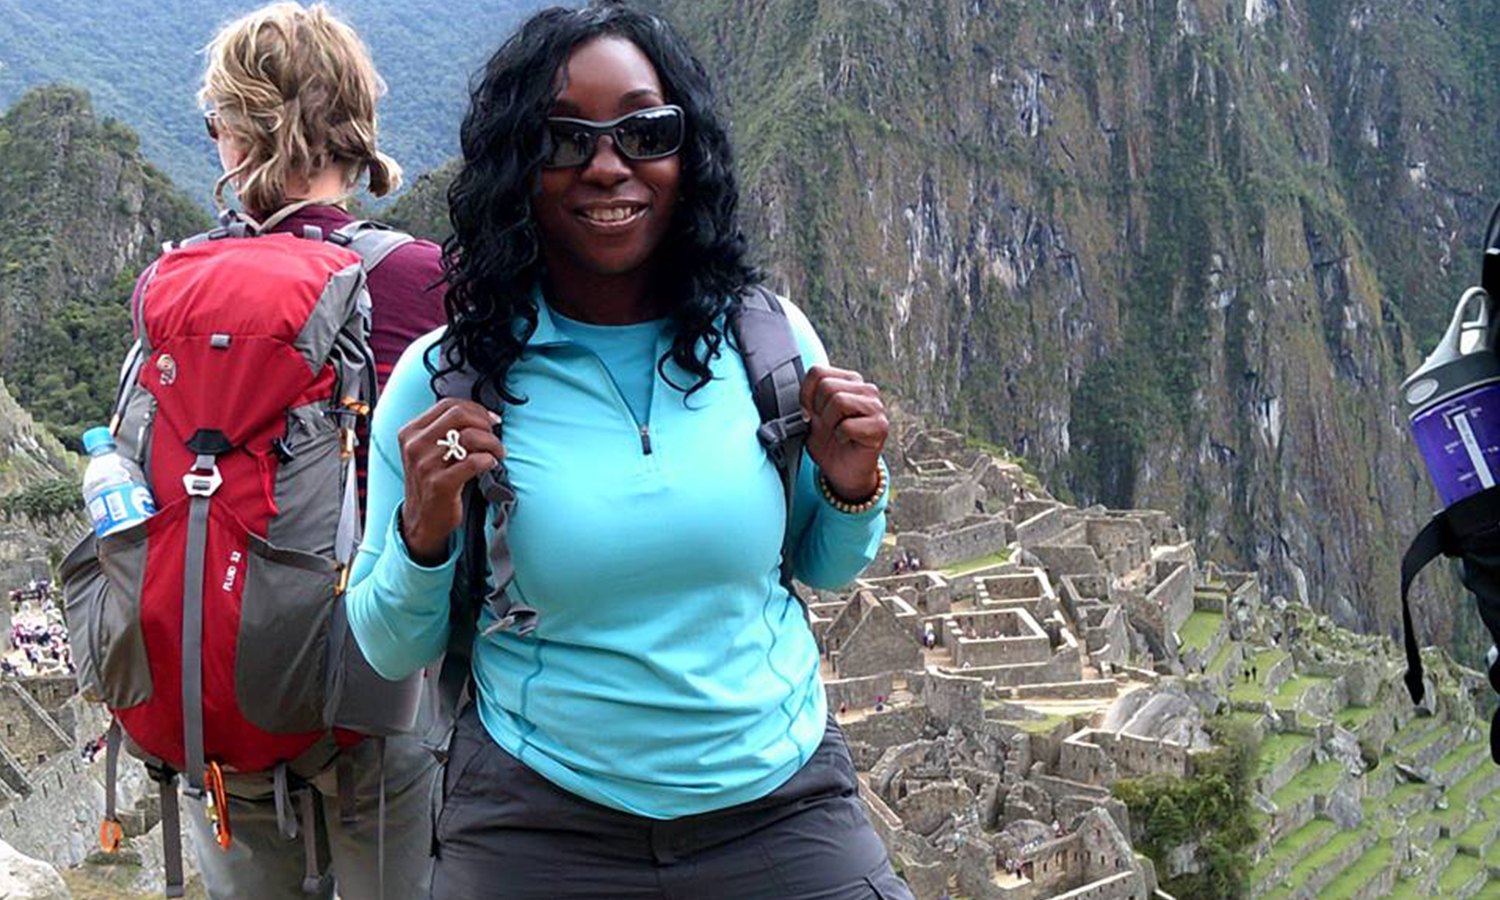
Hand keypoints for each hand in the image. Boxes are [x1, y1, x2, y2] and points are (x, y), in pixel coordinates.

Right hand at [396, 398, 504, 564]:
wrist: (422, 520)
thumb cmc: (432, 482)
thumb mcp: (428, 450)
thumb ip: (445, 430)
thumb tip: (483, 415)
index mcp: (411, 432)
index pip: (448, 404)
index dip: (476, 409)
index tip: (490, 420)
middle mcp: (415, 445)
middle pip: (459, 415)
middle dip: (485, 423)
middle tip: (495, 437)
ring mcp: (425, 465)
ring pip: (469, 437)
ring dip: (492, 443)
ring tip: (497, 453)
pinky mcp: (439, 484)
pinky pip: (473, 462)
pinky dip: (488, 460)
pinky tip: (490, 465)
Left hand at [801, 365, 887, 500]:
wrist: (843, 472)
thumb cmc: (829, 443)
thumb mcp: (813, 416)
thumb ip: (809, 397)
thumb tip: (801, 391)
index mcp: (849, 381)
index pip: (818, 372)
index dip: (806, 394)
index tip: (808, 412)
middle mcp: (865, 389)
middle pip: (827, 386)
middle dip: (819, 411)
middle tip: (826, 426)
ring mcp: (876, 406)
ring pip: (839, 401)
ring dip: (830, 423)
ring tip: (836, 432)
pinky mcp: (881, 426)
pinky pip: (848, 425)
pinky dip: (840, 436)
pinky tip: (846, 441)